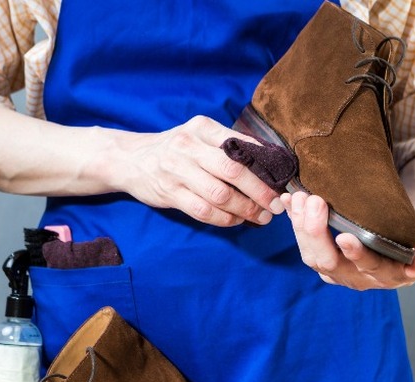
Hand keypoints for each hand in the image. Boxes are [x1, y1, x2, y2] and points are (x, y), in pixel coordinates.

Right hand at [119, 116, 282, 226]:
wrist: (132, 159)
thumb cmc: (176, 148)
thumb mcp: (199, 135)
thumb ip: (228, 144)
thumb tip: (270, 159)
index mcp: (202, 127)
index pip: (241, 145)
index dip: (265, 166)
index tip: (282, 181)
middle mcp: (188, 146)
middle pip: (233, 171)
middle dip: (260, 192)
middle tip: (276, 205)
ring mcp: (176, 170)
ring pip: (220, 195)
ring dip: (245, 209)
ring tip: (261, 216)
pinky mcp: (169, 193)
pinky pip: (203, 211)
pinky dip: (224, 218)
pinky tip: (236, 220)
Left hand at [281, 191, 414, 290]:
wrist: (398, 251)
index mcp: (383, 276)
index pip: (366, 267)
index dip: (356, 254)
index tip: (344, 236)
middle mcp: (354, 277)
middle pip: (327, 262)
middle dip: (316, 232)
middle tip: (314, 201)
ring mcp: (333, 269)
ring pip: (310, 254)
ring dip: (301, 225)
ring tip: (301, 197)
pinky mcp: (320, 256)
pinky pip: (302, 241)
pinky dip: (294, 219)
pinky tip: (289, 198)